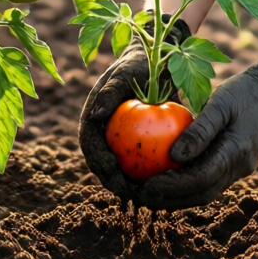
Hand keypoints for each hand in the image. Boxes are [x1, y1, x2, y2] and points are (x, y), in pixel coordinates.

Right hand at [78, 15, 190, 199]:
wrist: (155, 61)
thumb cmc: (138, 64)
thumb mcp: (125, 73)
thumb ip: (111, 92)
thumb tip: (96, 114)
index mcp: (92, 121)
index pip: (91, 148)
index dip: (99, 163)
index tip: (115, 172)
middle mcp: (102, 136)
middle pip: (104, 167)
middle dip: (116, 184)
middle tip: (134, 193)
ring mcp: (119, 144)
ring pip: (122, 171)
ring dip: (132, 186)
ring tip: (149, 196)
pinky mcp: (136, 147)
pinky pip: (141, 165)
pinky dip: (150, 176)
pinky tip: (167, 185)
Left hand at [135, 46, 257, 210]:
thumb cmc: (244, 92)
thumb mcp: (220, 104)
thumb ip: (199, 131)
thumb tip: (172, 156)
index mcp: (235, 153)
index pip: (199, 180)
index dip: (171, 187)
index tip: (146, 185)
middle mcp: (238, 168)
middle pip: (200, 194)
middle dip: (170, 199)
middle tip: (140, 195)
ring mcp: (239, 170)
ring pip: (205, 193)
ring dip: (177, 197)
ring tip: (149, 193)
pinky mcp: (235, 166)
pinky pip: (209, 181)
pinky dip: (188, 186)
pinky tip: (168, 180)